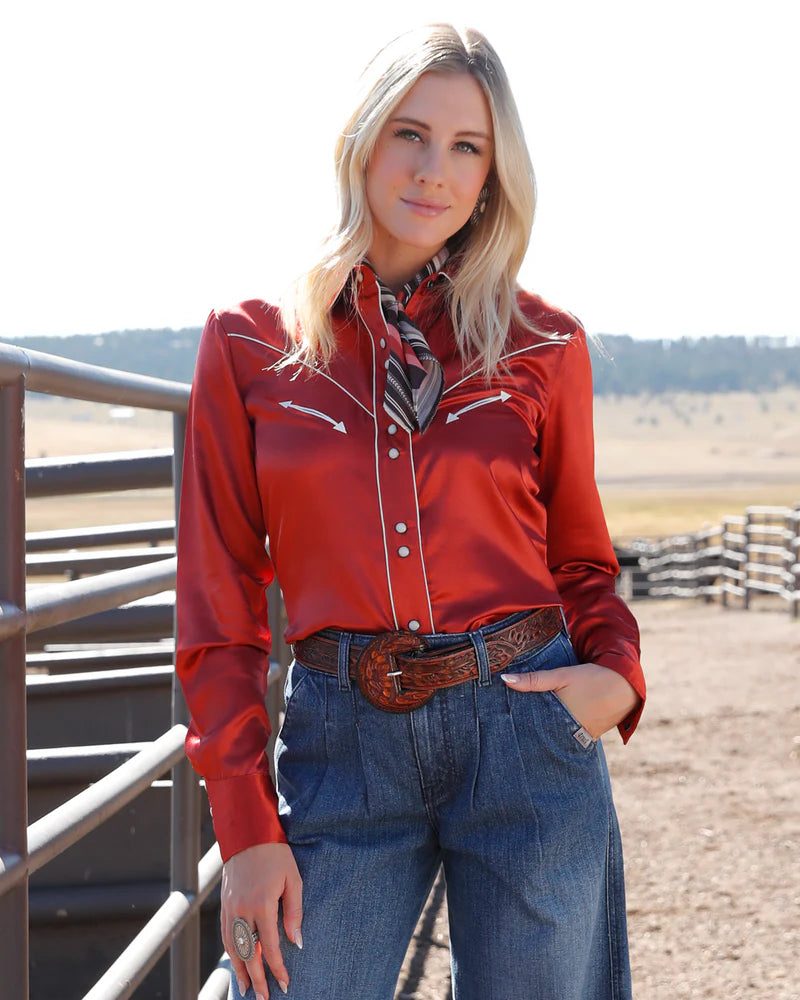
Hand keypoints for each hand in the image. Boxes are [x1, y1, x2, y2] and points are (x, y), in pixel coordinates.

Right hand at [221, 842, 302, 997]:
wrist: (248, 834)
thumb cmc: (276, 855)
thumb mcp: (293, 879)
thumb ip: (294, 912)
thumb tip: (296, 942)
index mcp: (262, 905)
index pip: (269, 947)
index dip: (277, 968)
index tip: (285, 983)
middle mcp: (243, 911)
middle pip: (248, 954)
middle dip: (257, 979)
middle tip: (265, 998)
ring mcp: (231, 908)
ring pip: (233, 948)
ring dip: (239, 970)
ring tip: (247, 988)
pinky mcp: (225, 903)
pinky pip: (226, 935)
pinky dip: (231, 952)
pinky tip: (236, 962)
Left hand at [501, 662, 639, 739]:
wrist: (625, 685)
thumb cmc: (591, 678)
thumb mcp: (561, 676)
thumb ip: (533, 680)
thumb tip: (504, 680)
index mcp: (560, 721)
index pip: (531, 731)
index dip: (518, 729)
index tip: (502, 729)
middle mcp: (570, 735)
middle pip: (543, 738)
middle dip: (529, 736)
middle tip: (510, 734)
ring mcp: (581, 739)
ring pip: (556, 740)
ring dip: (544, 736)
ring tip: (525, 736)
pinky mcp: (590, 739)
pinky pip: (569, 740)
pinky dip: (560, 735)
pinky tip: (549, 732)